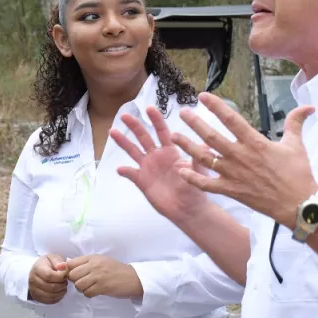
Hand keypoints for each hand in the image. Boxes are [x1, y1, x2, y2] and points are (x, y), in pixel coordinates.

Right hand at [28, 254, 67, 304]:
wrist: (36, 271)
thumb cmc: (46, 264)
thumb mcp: (52, 257)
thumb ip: (58, 261)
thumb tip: (64, 266)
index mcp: (37, 269)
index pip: (50, 276)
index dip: (61, 276)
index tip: (65, 274)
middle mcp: (33, 281)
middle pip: (51, 287)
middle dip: (62, 284)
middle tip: (65, 280)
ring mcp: (34, 291)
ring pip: (51, 296)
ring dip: (61, 291)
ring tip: (63, 285)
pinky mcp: (38, 298)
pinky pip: (50, 301)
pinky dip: (58, 297)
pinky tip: (59, 291)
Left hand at [62, 255, 142, 299]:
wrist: (133, 278)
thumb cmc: (116, 269)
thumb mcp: (101, 260)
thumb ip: (84, 262)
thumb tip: (67, 263)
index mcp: (92, 258)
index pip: (71, 263)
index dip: (69, 271)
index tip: (75, 275)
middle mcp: (94, 265)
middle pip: (72, 275)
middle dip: (75, 281)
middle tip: (83, 282)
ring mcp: (98, 276)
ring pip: (78, 285)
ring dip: (82, 289)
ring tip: (90, 287)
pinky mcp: (102, 287)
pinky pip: (87, 293)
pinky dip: (89, 294)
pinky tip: (95, 291)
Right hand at [109, 106, 212, 226]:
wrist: (187, 209)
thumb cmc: (194, 189)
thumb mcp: (197, 173)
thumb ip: (196, 159)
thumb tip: (205, 144)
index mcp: (170, 151)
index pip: (162, 132)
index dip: (156, 120)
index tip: (149, 108)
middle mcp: (157, 156)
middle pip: (144, 137)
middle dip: (135, 126)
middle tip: (125, 114)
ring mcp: (148, 168)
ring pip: (133, 151)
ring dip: (123, 141)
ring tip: (112, 131)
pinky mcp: (142, 181)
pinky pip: (131, 174)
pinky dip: (125, 171)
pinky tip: (120, 168)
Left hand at [171, 92, 317, 227]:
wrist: (298, 204)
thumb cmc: (298, 174)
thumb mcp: (296, 144)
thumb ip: (296, 122)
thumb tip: (309, 106)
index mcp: (255, 143)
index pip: (231, 119)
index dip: (216, 106)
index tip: (203, 96)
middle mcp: (241, 156)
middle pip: (212, 136)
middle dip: (195, 123)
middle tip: (183, 112)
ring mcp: (233, 174)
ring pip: (204, 158)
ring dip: (187, 146)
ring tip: (173, 136)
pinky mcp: (231, 190)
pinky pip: (207, 184)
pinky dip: (192, 178)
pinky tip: (180, 170)